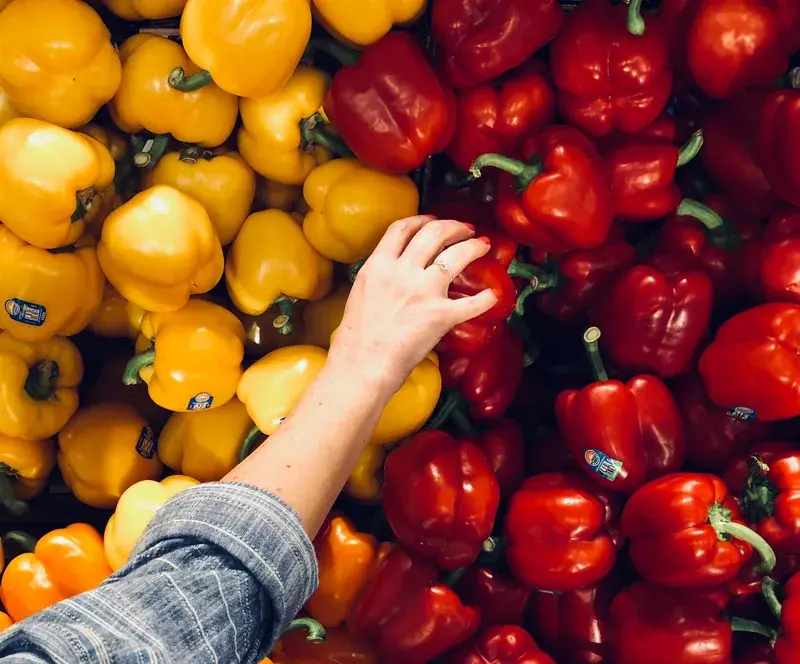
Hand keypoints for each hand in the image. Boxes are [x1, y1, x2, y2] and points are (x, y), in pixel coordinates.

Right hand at [329, 215, 497, 393]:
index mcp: (378, 266)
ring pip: (457, 255)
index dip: (422, 219)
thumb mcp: (361, 293)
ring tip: (483, 245)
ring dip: (474, 246)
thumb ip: (379, 277)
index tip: (434, 220)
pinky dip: (486, 299)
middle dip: (455, 226)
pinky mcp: (441, 314)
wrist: (363, 364)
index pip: (402, 228)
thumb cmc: (357, 338)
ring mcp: (423, 291)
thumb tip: (392, 273)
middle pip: (434, 233)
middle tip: (466, 229)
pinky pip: (471, 303)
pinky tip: (493, 296)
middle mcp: (402, 272)